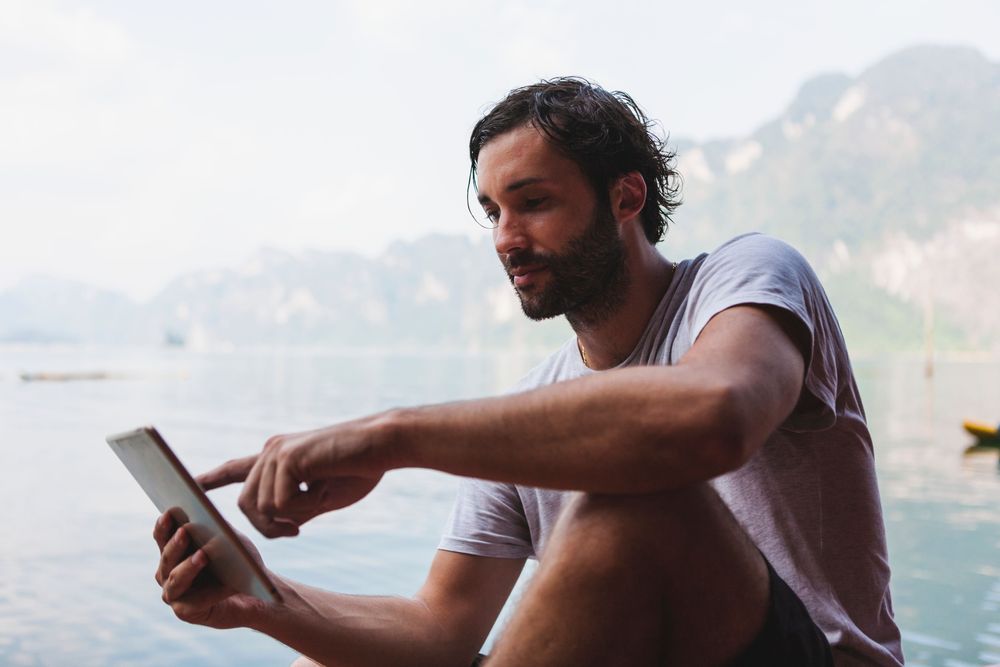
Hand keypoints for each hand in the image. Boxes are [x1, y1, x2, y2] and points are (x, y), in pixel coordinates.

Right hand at [153, 511, 268, 628]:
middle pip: (167, 557)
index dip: (163, 525)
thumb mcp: (231, 542)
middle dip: (176, 544)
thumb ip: (217, 531)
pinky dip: (213, 591)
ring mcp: (173, 594)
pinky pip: (196, 601)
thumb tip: (208, 519)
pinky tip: (227, 584)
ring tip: (203, 555)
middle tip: (185, 531)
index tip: (169, 512)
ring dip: (189, 566)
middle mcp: (166, 573)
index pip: (162, 535)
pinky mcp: (185, 612)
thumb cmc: (238, 564)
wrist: (252, 595)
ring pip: (176, 579)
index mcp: (173, 551)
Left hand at [197, 423, 387, 537]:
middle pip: (247, 505)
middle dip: (268, 527)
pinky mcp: (286, 457)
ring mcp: (276, 452)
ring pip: (263, 508)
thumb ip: (293, 507)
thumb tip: (275, 523)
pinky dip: (303, 508)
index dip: (213, 480)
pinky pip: (281, 504)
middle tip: (297, 530)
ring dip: (293, 515)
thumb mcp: (322, 497)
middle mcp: (271, 452)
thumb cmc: (360, 468)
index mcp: (279, 457)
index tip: (190, 487)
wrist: (383, 444)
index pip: (237, 469)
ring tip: (322, 497)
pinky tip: (323, 489)